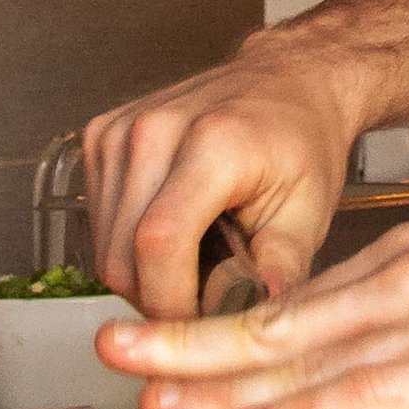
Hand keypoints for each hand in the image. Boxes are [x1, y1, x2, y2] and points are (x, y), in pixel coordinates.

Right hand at [81, 43, 365, 318]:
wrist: (286, 82)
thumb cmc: (301, 142)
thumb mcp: (310, 211)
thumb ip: (281, 269)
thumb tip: (257, 321)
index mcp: (214, 142)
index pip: (160, 243)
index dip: (171, 303)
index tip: (200, 327)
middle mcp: (155, 128)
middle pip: (122, 255)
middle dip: (158, 299)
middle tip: (204, 300)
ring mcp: (121, 130)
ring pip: (103, 247)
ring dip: (141, 276)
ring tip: (194, 263)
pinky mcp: (101, 136)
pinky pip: (97, 222)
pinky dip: (127, 245)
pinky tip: (172, 233)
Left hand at [98, 210, 408, 408]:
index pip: (302, 302)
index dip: (230, 329)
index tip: (175, 344)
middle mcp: (405, 285)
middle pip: (274, 321)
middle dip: (188, 340)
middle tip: (114, 348)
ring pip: (298, 360)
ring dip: (217, 383)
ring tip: (151, 394)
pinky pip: (359, 396)